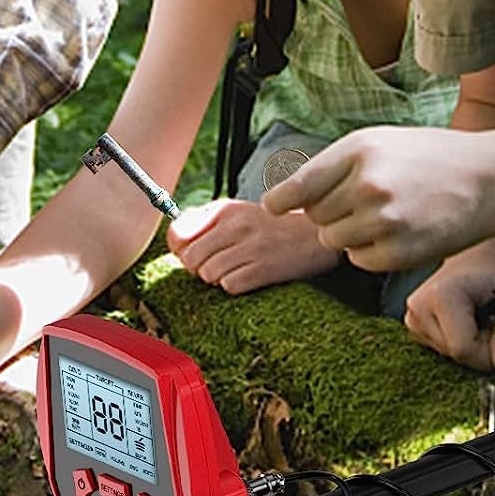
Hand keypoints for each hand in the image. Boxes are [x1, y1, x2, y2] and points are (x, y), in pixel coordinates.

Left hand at [167, 199, 336, 293]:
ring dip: (218, 277)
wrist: (318, 232)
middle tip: (218, 263)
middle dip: (199, 267)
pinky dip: (236, 286)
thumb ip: (206, 220)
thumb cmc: (274, 224)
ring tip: (237, 268)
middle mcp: (235, 225)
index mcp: (225, 209)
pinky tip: (251, 275)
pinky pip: (229, 286)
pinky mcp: (264, 268)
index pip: (177, 234)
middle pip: (189, 259)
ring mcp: (250, 246)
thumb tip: (176, 239)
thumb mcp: (239, 211)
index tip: (195, 251)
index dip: (181, 248)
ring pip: (207, 274)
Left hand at [262, 126, 494, 271]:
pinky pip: (359, 260)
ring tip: (385, 215)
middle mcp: (368, 184)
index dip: (281, 200)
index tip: (271, 207)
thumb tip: (289, 198)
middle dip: (330, 212)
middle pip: (315, 216)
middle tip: (365, 201)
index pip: (301, 184)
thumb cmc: (431, 157)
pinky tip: (398, 233)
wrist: (488, 180)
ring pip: (333, 240)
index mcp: (360, 150)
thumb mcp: (382, 142)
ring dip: (349, 233)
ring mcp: (384, 220)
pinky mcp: (399, 252)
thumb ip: (337, 165)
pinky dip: (371, 252)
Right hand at [403, 239, 494, 373]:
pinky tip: (462, 323)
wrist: (471, 261)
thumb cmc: (493, 276)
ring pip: (448, 356)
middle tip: (490, 323)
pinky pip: (440, 351)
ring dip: (469, 346)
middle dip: (479, 348)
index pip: (463, 349)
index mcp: (440, 296)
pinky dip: (457, 343)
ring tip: (477, 320)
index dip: (487, 354)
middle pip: (455, 354)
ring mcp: (411, 318)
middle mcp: (418, 308)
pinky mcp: (412, 326)